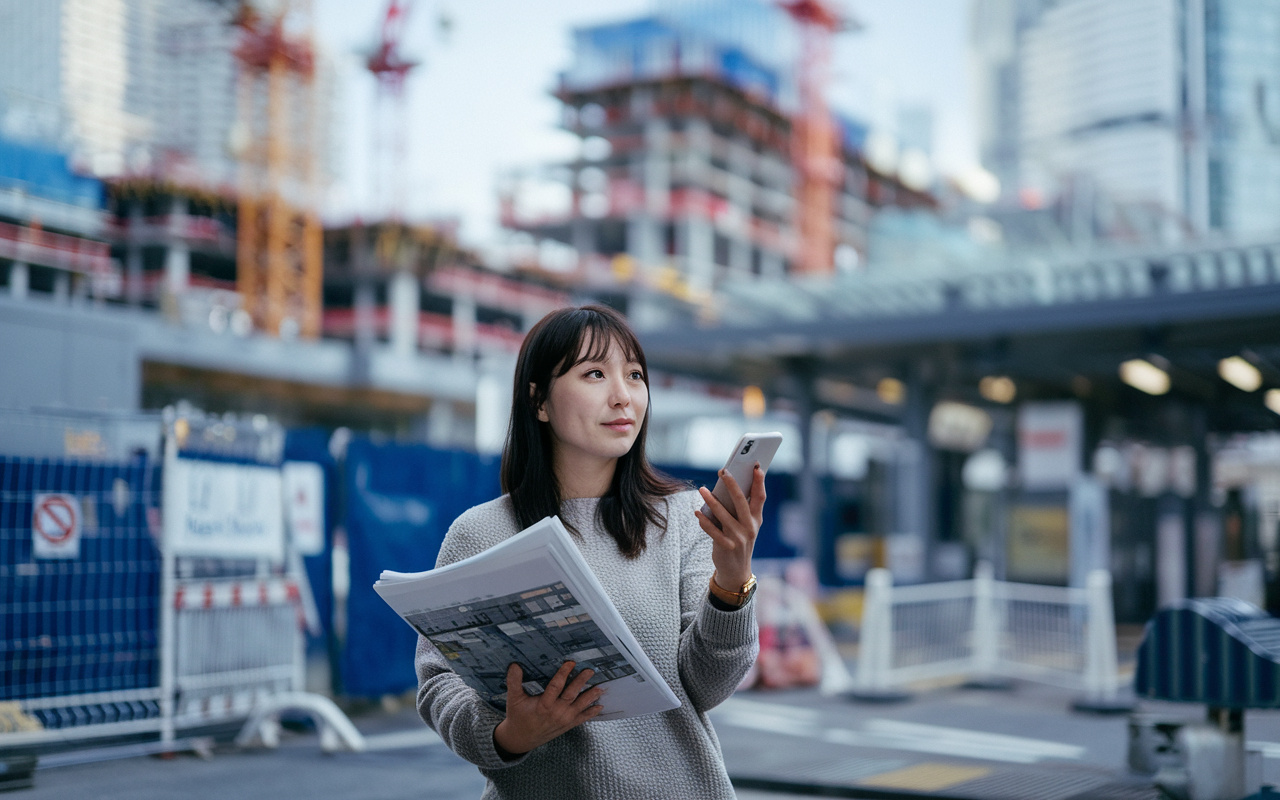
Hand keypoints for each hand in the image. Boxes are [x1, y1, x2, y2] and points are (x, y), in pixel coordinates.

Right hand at [493, 661, 603, 757]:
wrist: (522, 739)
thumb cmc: (518, 716)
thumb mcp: (513, 699)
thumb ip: (514, 682)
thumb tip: (514, 665)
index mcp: (543, 705)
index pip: (555, 687)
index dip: (563, 674)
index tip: (570, 663)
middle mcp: (555, 713)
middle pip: (571, 695)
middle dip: (581, 682)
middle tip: (590, 671)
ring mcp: (563, 720)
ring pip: (580, 706)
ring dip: (590, 696)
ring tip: (600, 687)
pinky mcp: (567, 726)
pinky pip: (582, 719)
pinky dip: (591, 713)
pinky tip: (600, 706)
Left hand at [695, 463, 765, 589]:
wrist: (736, 571)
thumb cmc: (739, 541)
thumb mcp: (745, 526)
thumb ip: (739, 509)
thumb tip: (725, 487)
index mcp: (756, 519)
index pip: (760, 497)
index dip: (759, 481)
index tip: (756, 466)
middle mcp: (750, 527)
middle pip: (741, 501)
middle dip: (732, 485)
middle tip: (723, 472)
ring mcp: (739, 538)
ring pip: (724, 515)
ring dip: (712, 501)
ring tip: (702, 489)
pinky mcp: (727, 547)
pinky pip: (713, 531)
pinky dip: (704, 521)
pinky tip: (697, 512)